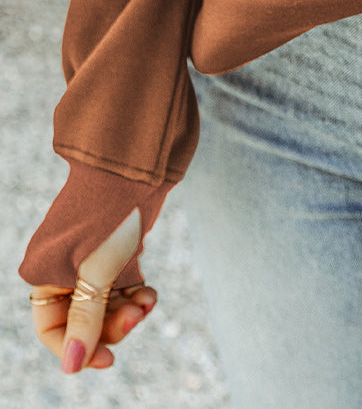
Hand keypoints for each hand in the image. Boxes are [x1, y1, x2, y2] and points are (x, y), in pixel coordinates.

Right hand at [30, 208, 156, 373]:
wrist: (139, 164)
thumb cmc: (111, 211)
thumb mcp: (98, 269)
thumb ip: (85, 318)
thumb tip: (74, 366)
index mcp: (44, 273)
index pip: (52, 328)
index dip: (78, 347)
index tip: (107, 359)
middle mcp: (62, 269)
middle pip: (82, 320)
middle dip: (110, 326)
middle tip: (136, 317)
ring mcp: (89, 260)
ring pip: (105, 306)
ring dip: (127, 311)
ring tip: (147, 302)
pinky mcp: (115, 251)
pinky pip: (121, 287)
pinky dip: (136, 295)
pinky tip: (149, 294)